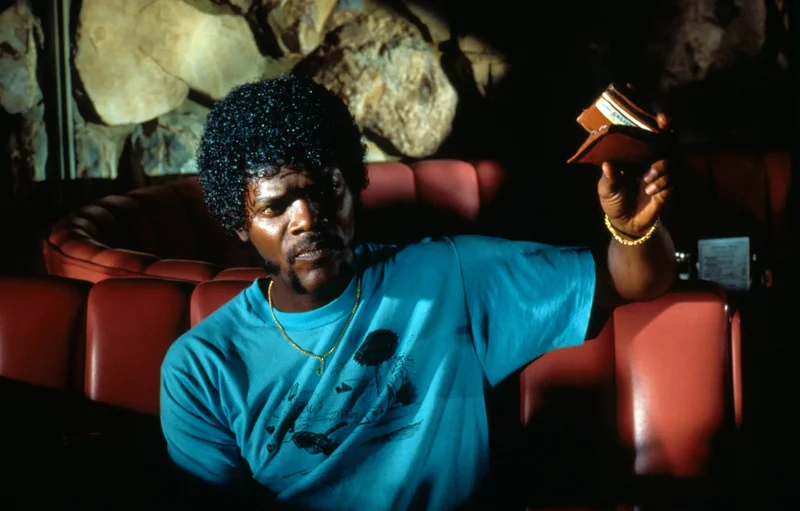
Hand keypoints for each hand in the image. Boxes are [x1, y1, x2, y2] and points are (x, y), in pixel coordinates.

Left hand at [597, 113, 673, 236]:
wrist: (625, 223)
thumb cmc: (614, 200)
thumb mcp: (606, 189)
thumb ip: (608, 178)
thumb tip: (607, 164)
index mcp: (634, 155)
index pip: (645, 134)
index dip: (654, 123)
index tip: (659, 117)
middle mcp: (650, 160)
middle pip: (666, 139)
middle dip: (669, 130)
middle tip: (664, 124)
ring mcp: (661, 173)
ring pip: (671, 159)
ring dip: (661, 167)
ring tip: (646, 179)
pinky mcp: (668, 187)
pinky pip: (672, 179)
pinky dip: (662, 183)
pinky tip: (650, 192)